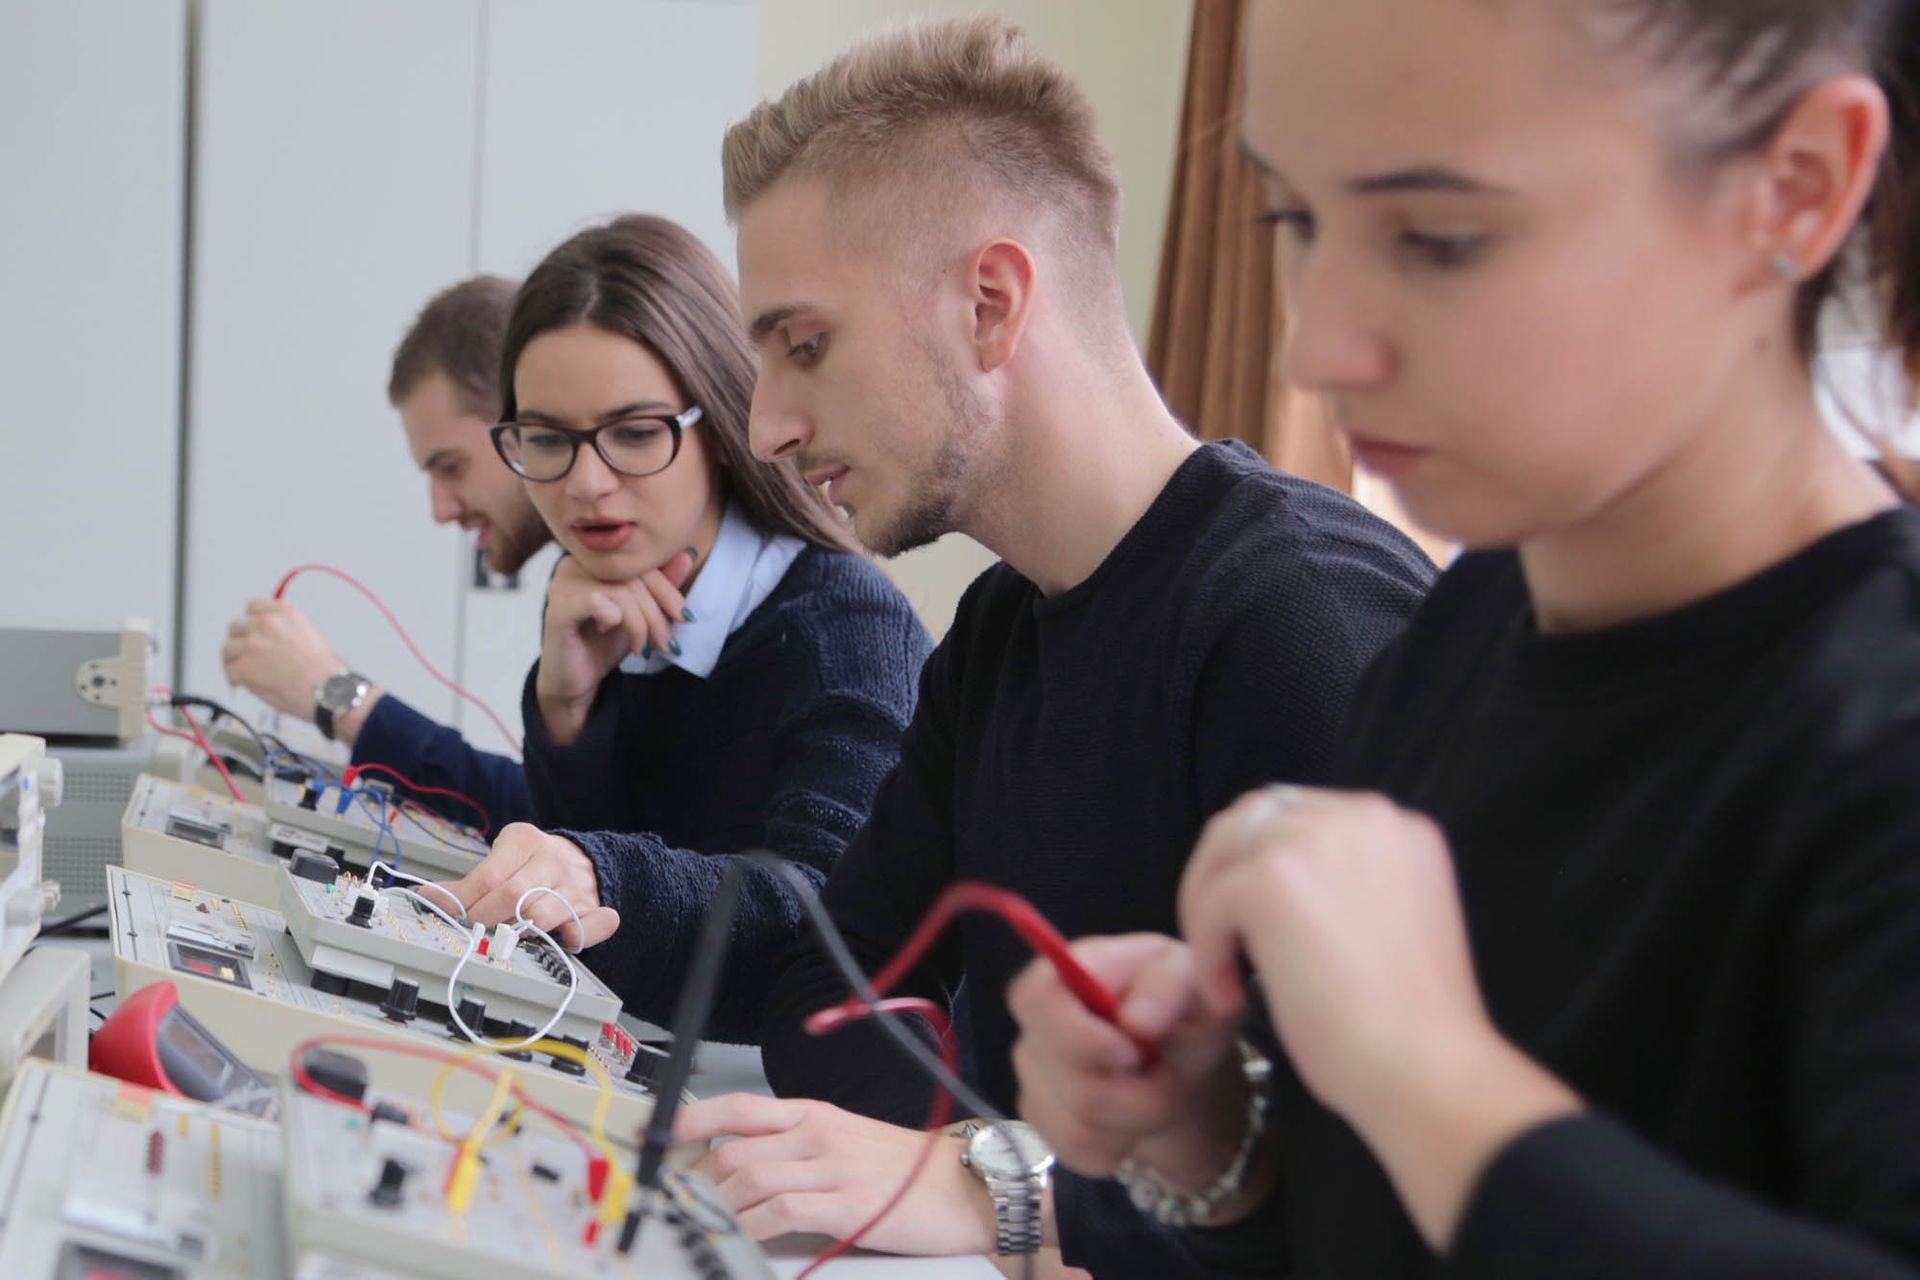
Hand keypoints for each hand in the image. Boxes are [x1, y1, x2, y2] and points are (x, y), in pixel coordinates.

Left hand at [220, 599, 350, 720]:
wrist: (328, 691)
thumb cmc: (323, 671)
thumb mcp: (307, 634)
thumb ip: (283, 629)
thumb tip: (264, 637)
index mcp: (284, 613)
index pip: (253, 607)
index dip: (253, 622)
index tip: (255, 634)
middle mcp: (266, 624)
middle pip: (236, 627)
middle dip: (242, 641)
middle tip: (250, 657)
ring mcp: (252, 645)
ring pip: (228, 648)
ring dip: (235, 660)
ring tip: (247, 672)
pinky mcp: (243, 667)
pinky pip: (229, 670)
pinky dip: (235, 679)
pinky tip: (245, 684)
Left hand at [441, 822, 618, 949]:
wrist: (585, 858)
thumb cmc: (535, 861)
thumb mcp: (502, 858)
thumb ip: (470, 881)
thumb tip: (429, 897)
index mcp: (526, 841)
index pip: (488, 877)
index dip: (463, 901)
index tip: (449, 913)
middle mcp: (554, 861)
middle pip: (513, 897)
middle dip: (486, 918)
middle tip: (477, 926)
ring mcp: (577, 886)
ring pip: (542, 917)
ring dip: (519, 933)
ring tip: (510, 931)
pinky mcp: (595, 908)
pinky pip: (591, 927)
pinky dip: (577, 937)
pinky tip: (562, 938)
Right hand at [536, 549, 694, 742]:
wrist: (575, 680)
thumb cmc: (604, 643)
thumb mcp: (641, 613)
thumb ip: (661, 586)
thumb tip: (686, 556)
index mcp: (596, 560)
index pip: (640, 562)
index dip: (668, 589)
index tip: (684, 618)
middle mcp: (576, 564)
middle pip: (632, 576)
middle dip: (657, 613)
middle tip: (667, 642)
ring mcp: (564, 583)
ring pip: (621, 591)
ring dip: (641, 624)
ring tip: (643, 648)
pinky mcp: (558, 608)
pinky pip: (597, 602)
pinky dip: (614, 620)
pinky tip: (608, 632)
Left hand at [675, 1093, 996, 1255]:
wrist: (967, 1186)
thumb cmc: (910, 1170)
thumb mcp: (851, 1141)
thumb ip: (803, 1148)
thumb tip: (750, 1168)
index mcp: (817, 1115)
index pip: (741, 1107)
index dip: (694, 1119)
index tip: (663, 1136)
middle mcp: (819, 1135)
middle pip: (735, 1149)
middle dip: (699, 1179)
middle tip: (680, 1201)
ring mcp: (832, 1168)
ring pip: (750, 1180)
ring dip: (717, 1206)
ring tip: (703, 1224)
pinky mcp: (845, 1205)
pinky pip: (780, 1213)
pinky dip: (751, 1226)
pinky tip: (741, 1238)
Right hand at [1009, 935, 1253, 1206]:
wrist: (1183, 1057)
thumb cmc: (1185, 1005)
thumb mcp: (1196, 980)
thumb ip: (1168, 986)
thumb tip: (1136, 1022)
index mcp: (1067, 972)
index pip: (1035, 998)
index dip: (1078, 1034)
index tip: (1132, 1052)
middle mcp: (1037, 1022)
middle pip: (1059, 1073)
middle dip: (1129, 1090)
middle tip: (1167, 1076)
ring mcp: (1033, 1073)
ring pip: (1073, 1121)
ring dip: (1134, 1119)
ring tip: (1158, 1091)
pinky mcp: (1042, 1118)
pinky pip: (1076, 1148)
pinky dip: (1120, 1142)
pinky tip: (1135, 1116)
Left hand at [1179, 786, 1579, 1245]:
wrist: (1427, 1068)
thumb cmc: (1412, 1027)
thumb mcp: (1391, 924)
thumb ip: (1349, 887)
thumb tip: (1284, 888)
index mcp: (1397, 826)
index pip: (1301, 816)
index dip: (1265, 863)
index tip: (1258, 926)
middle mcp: (1362, 814)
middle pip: (1255, 816)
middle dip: (1226, 873)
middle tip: (1222, 943)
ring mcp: (1317, 839)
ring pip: (1224, 850)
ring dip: (1208, 906)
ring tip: (1223, 972)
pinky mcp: (1273, 877)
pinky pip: (1210, 900)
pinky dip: (1208, 950)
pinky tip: (1231, 998)